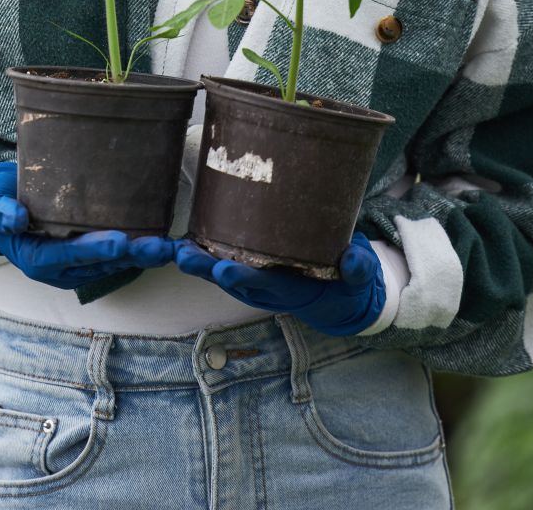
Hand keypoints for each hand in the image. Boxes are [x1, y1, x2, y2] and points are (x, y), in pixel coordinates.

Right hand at [0, 162, 176, 289]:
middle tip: (161, 246)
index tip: (121, 241)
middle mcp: (58, 269)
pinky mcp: (86, 254)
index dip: (95, 250)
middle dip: (132, 256)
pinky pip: (115, 255)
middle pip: (99, 263)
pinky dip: (138, 250)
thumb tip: (13, 219)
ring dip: (142, 256)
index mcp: (36, 258)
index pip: (69, 255)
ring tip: (171, 246)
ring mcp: (74, 264)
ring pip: (113, 263)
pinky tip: (162, 241)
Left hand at [175, 232, 385, 334]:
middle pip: (230, 279)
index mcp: (290, 289)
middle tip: (183, 255)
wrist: (339, 295)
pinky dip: (201, 252)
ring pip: (219, 271)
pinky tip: (182, 237)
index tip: (224, 271)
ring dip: (195, 261)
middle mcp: (266, 287)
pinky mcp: (249, 266)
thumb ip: (358, 268)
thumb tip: (355, 261)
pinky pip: (221, 261)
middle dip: (205, 269)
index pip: (263, 285)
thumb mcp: (360, 278)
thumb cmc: (349, 280)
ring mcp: (254, 279)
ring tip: (172, 245)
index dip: (243, 278)